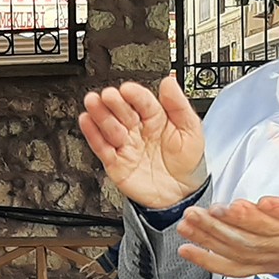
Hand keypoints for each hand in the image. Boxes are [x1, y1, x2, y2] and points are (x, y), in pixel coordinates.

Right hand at [78, 76, 206, 210]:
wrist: (181, 195)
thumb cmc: (187, 162)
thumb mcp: (191, 130)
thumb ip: (179, 106)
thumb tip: (169, 83)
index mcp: (156, 118)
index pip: (142, 101)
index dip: (134, 95)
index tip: (128, 89)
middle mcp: (138, 129)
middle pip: (122, 111)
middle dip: (114, 102)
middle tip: (108, 95)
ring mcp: (126, 145)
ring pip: (109, 126)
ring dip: (100, 114)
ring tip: (93, 102)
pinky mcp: (115, 162)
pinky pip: (102, 147)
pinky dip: (92, 134)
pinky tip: (86, 121)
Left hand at [176, 107, 278, 277]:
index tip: (262, 202)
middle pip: (265, 236)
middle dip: (237, 223)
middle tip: (214, 209)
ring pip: (245, 251)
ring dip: (215, 238)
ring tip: (192, 222)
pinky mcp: (267, 263)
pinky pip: (236, 267)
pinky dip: (210, 261)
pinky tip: (189, 250)